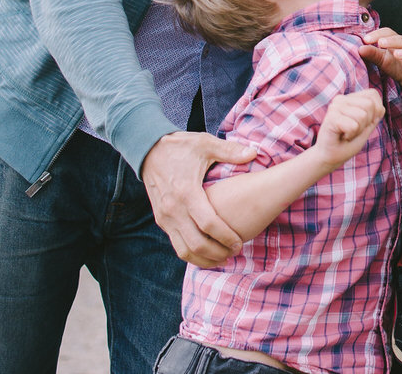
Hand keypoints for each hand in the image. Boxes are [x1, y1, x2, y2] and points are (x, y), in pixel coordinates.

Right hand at [141, 131, 257, 265]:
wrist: (148, 150)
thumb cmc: (180, 146)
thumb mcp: (205, 143)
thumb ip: (229, 150)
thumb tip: (254, 153)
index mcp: (186, 192)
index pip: (208, 224)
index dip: (226, 237)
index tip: (240, 243)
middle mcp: (173, 209)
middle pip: (196, 244)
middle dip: (217, 253)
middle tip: (234, 253)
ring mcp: (164, 217)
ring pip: (183, 250)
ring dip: (203, 259)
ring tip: (222, 258)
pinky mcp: (161, 220)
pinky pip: (176, 244)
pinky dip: (192, 253)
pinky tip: (207, 253)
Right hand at [312, 89, 385, 167]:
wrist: (329, 158)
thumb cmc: (347, 144)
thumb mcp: (365, 129)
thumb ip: (373, 117)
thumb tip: (381, 108)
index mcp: (350, 99)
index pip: (372, 94)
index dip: (375, 111)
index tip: (362, 124)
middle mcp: (341, 99)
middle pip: (370, 105)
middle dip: (366, 123)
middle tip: (352, 131)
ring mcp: (335, 107)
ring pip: (362, 116)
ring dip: (357, 130)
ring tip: (346, 134)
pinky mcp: (331, 117)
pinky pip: (353, 125)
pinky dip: (350, 135)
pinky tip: (341, 136)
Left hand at [360, 26, 401, 102]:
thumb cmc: (397, 68)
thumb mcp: (384, 61)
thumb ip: (373, 55)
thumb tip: (360, 48)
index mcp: (396, 45)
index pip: (389, 33)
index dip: (378, 33)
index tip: (365, 39)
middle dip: (392, 41)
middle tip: (380, 43)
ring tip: (396, 55)